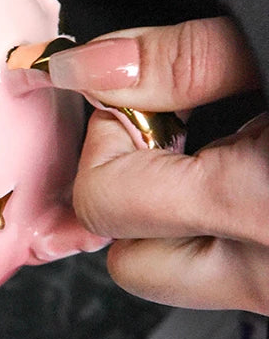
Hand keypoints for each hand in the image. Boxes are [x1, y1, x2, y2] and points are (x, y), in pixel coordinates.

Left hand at [47, 18, 268, 315]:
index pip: (103, 199)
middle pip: (128, 262)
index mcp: (256, 206)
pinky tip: (249, 180)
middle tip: (174, 139)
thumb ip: (183, 60)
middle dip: (128, 194)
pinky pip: (225, 274)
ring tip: (220, 158)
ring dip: (172, 219)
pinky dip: (215, 231)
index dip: (107, 137)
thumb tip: (87, 67)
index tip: (136, 98)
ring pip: (175, 278)